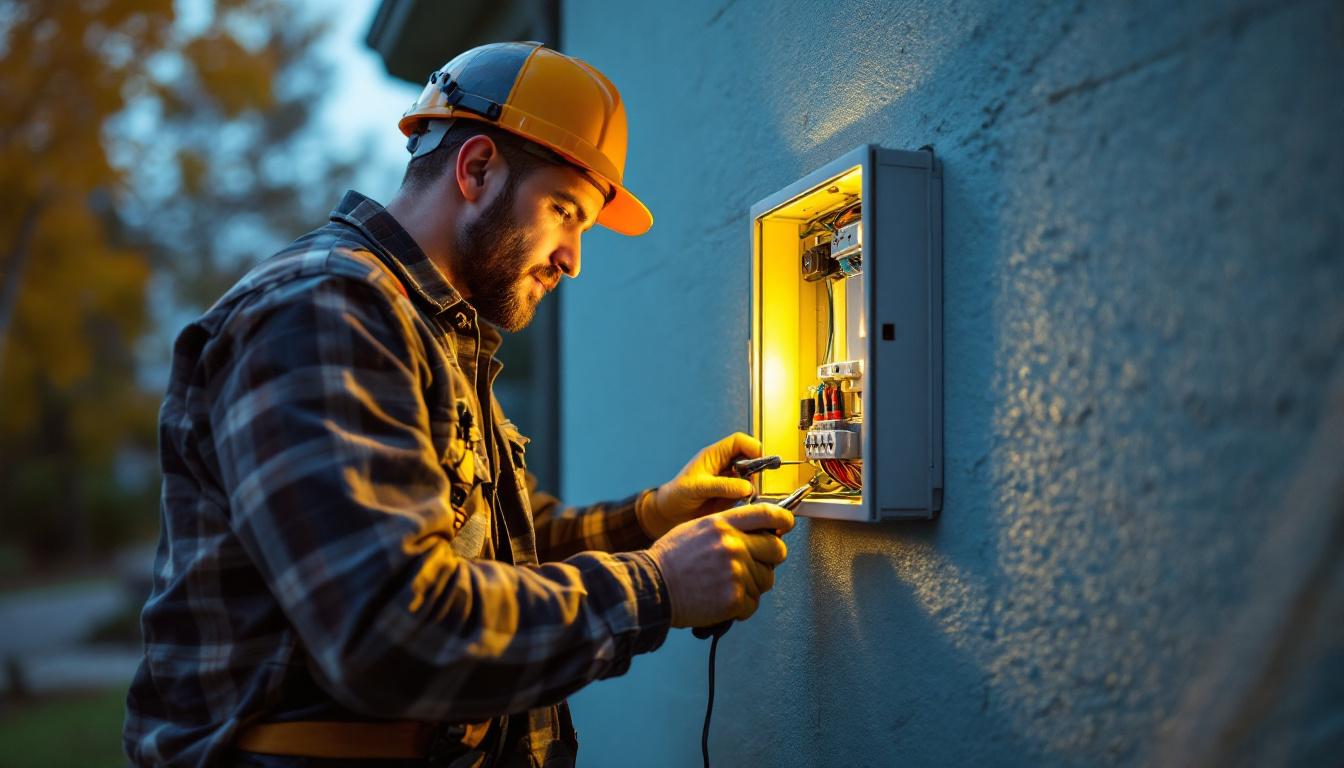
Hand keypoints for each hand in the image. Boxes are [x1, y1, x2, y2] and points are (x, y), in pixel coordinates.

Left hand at [637, 432, 760, 538]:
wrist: (669, 513)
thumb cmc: (676, 495)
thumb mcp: (697, 488)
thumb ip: (722, 486)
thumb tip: (747, 487)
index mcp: (714, 455)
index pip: (739, 442)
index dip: (752, 448)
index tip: (759, 462)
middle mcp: (724, 465)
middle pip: (750, 458)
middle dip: (755, 470)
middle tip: (752, 484)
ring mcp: (729, 480)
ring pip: (751, 477)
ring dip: (752, 486)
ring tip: (743, 497)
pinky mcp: (731, 495)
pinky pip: (747, 493)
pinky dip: (748, 498)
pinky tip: (740, 505)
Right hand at [646, 503, 793, 628]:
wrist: (651, 588)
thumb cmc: (671, 560)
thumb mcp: (697, 529)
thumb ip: (728, 526)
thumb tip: (757, 530)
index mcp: (722, 524)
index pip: (767, 514)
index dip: (783, 519)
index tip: (787, 524)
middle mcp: (733, 545)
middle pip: (776, 549)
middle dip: (770, 559)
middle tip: (754, 566)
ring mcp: (735, 572)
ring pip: (766, 580)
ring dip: (752, 586)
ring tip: (726, 585)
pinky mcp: (734, 598)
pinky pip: (753, 604)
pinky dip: (741, 607)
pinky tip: (721, 601)